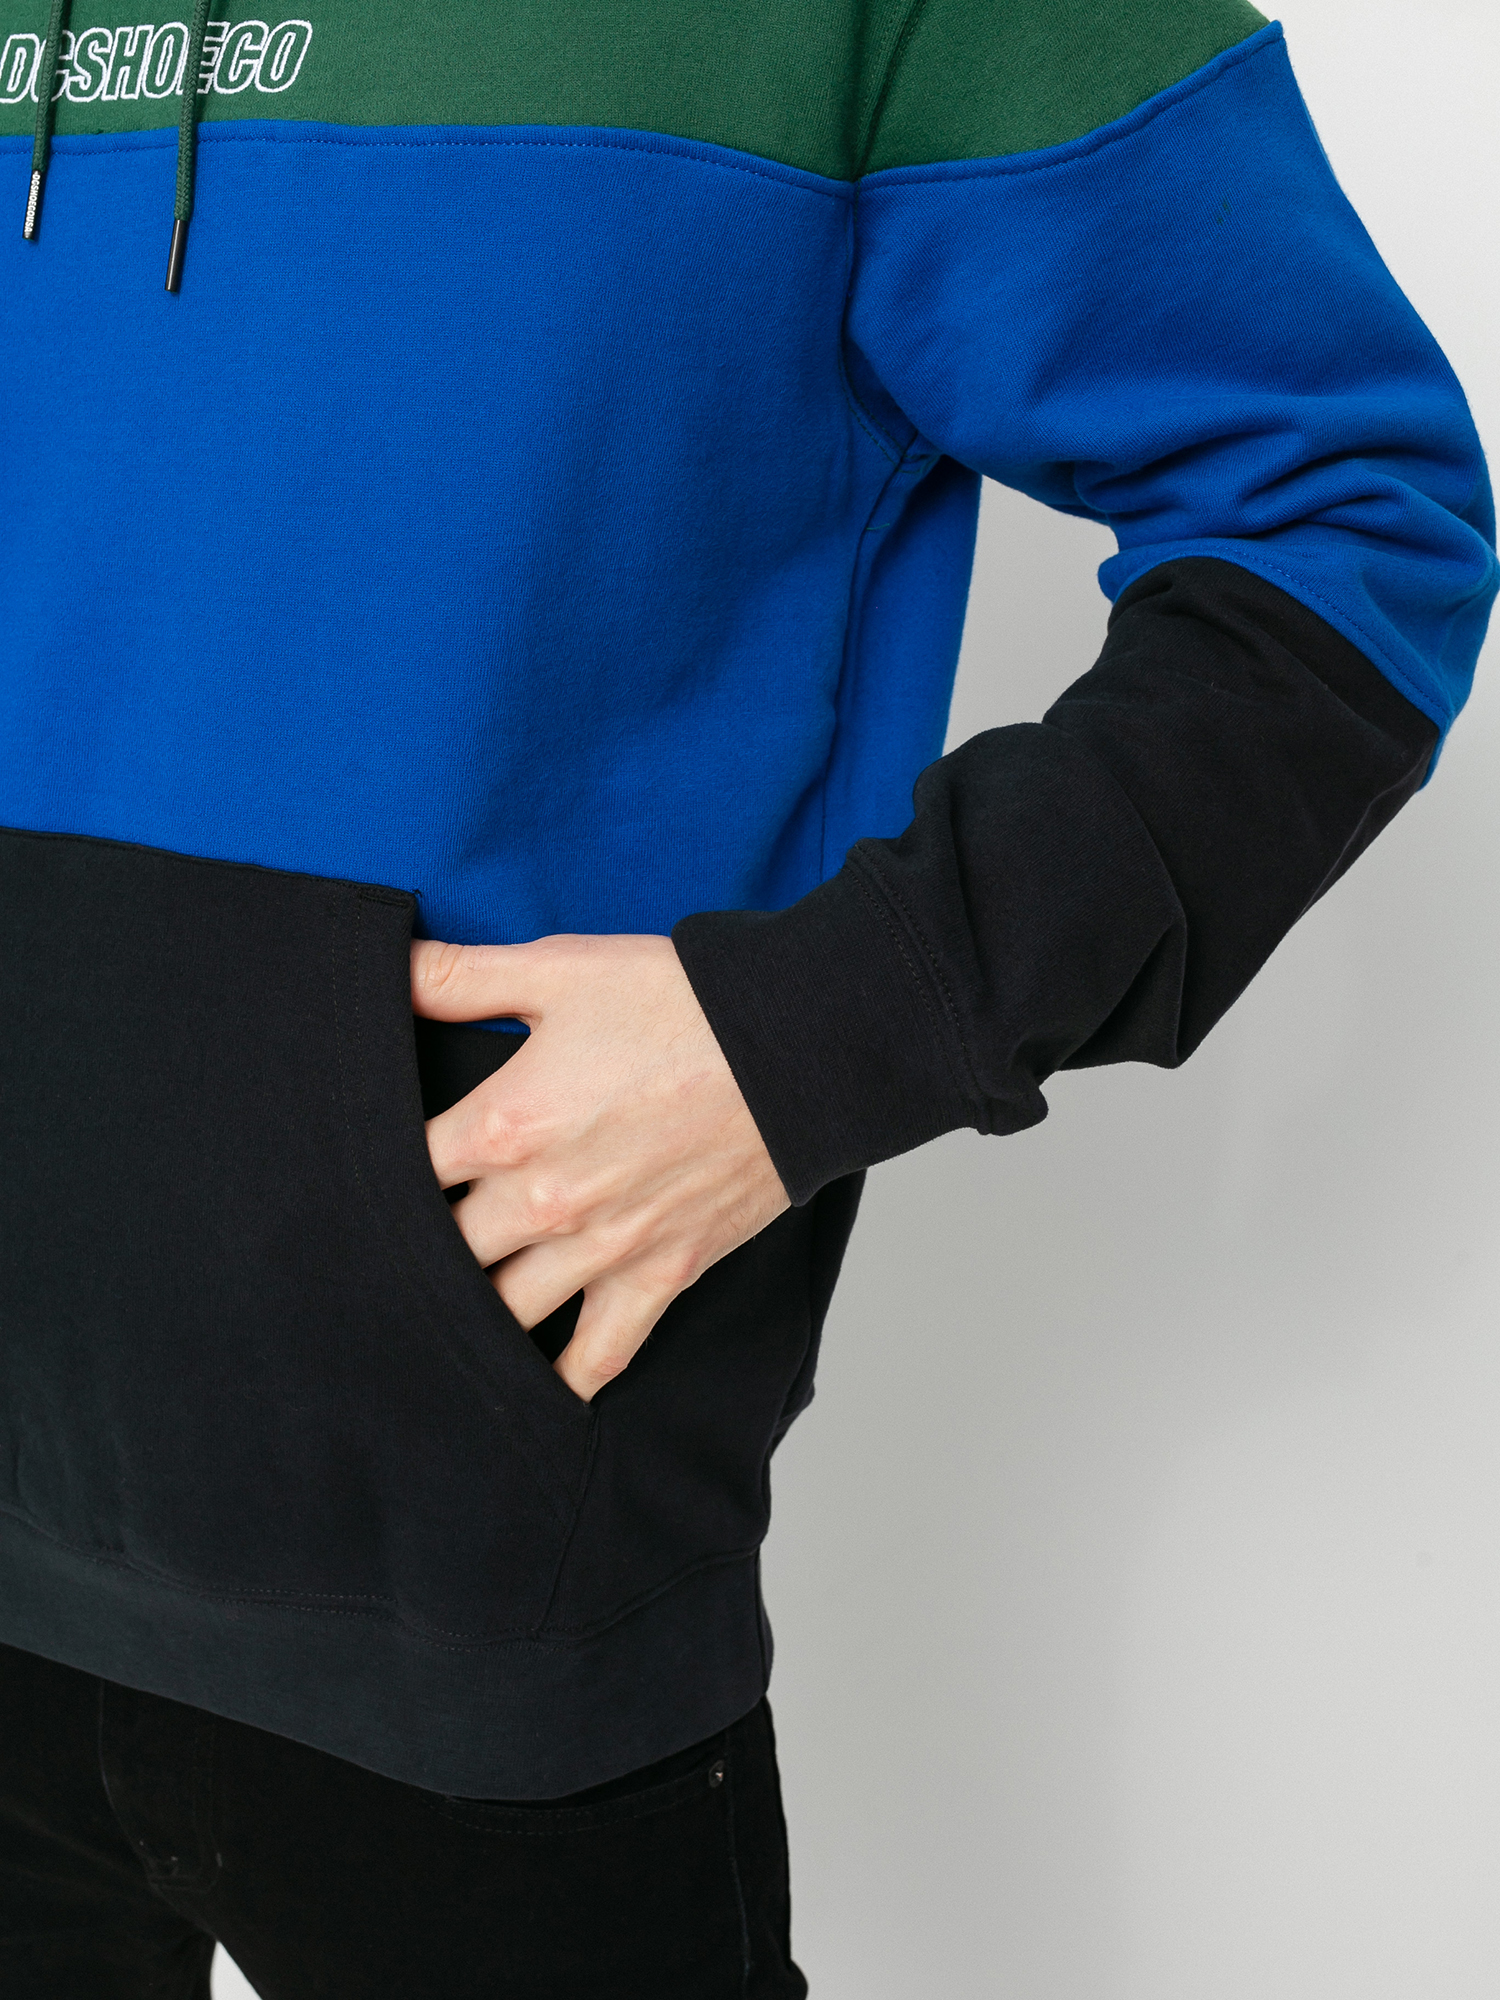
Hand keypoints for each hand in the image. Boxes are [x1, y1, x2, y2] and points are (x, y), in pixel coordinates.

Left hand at [412, 934, 788, 1401]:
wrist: (797, 1047)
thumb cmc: (680, 1001)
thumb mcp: (559, 969)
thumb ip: (459, 975)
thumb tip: (381, 964)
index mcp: (505, 1124)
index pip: (401, 1174)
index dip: (370, 1179)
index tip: (357, 1181)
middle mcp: (542, 1201)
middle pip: (441, 1254)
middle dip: (414, 1252)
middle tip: (388, 1257)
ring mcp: (601, 1248)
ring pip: (501, 1313)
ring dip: (471, 1315)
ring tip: (440, 1317)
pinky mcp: (659, 1275)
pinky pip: (598, 1354)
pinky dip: (561, 1383)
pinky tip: (530, 1392)